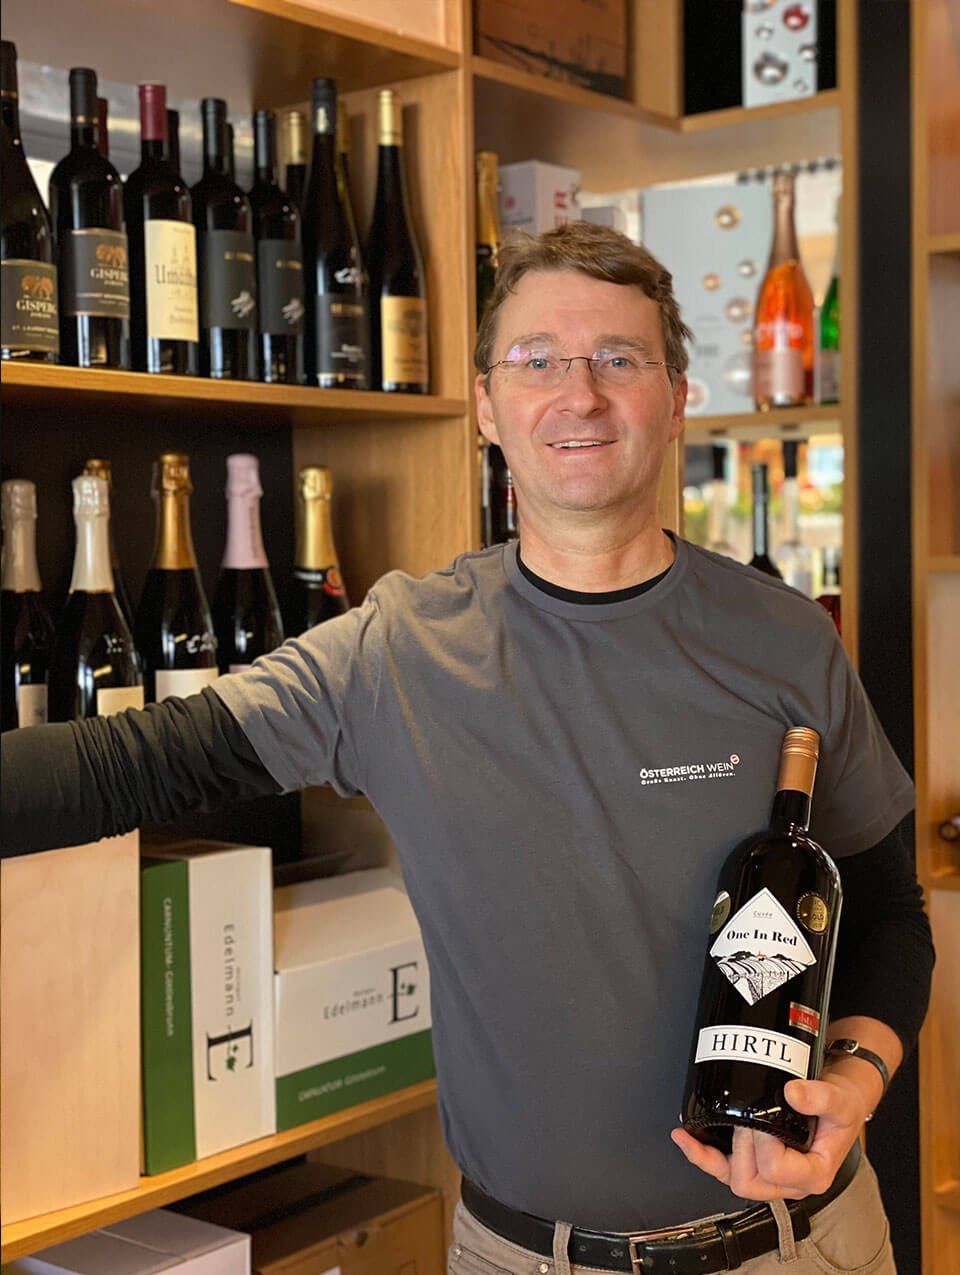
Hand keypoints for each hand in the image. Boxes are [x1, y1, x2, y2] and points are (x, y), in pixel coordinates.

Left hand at [670, 1070, 870, 1201]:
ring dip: (711, 1156)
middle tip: (746, 1117)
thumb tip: (792, 1093)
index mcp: (813, 1174)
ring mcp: (770, 1176)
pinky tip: (685, 1136)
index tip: (765, 1115)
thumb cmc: (842, 1107)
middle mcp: (790, 1182)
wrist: (839, 1100)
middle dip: (741, 1147)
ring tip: (696, 1130)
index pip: (776, 1169)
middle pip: (749, 1182)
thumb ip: (821, 1097)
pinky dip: (701, 1155)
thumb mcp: (841, 1100)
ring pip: (731, 1179)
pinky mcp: (754, 1162)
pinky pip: (722, 1168)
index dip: (763, 1142)